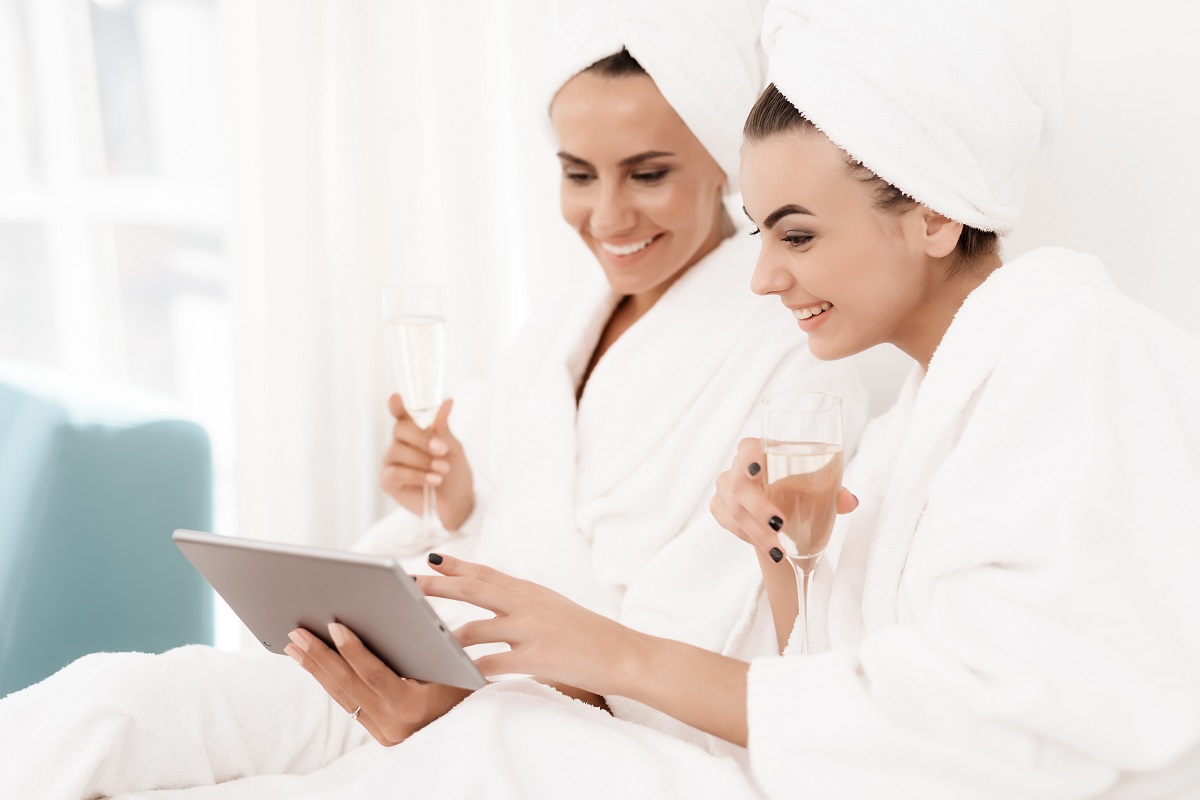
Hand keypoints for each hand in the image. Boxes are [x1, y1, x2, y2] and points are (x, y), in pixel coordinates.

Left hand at [284, 624, 471, 746]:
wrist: (473, 730)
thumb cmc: (468, 688)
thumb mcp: (452, 666)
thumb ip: (423, 646)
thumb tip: (392, 613)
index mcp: (413, 707)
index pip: (375, 675)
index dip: (353, 650)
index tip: (333, 626)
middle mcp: (393, 725)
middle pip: (348, 686)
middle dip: (319, 657)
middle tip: (297, 632)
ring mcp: (383, 731)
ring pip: (342, 695)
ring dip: (316, 668)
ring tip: (294, 645)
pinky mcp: (377, 731)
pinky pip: (347, 702)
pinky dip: (329, 680)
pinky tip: (313, 663)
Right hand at [381, 393, 473, 529]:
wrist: (457, 503)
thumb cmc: (454, 473)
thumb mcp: (454, 449)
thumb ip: (444, 429)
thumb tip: (446, 403)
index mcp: (414, 431)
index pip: (401, 415)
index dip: (396, 406)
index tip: (395, 398)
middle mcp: (399, 443)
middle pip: (399, 429)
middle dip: (421, 438)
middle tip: (442, 449)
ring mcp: (391, 462)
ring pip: (398, 451)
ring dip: (423, 460)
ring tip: (443, 470)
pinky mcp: (388, 481)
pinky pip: (396, 472)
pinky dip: (417, 475)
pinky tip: (433, 480)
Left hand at [417, 554, 636, 696]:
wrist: (626, 654)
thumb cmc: (590, 636)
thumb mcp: (555, 608)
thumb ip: (524, 604)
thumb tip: (495, 603)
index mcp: (531, 591)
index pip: (487, 573)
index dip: (456, 565)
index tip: (430, 560)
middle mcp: (528, 603)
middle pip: (473, 589)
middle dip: (438, 586)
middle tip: (409, 584)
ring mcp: (531, 629)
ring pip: (473, 629)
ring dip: (445, 637)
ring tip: (419, 641)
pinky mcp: (536, 656)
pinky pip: (491, 664)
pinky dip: (470, 671)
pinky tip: (455, 677)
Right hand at [710, 437, 857, 556]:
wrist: (781, 500)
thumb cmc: (800, 483)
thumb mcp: (819, 485)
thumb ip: (835, 492)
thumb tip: (850, 502)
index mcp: (762, 451)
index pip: (747, 447)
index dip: (749, 457)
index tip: (758, 469)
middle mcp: (738, 467)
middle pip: (739, 485)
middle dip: (758, 507)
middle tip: (780, 524)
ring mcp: (725, 487)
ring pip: (733, 510)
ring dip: (756, 532)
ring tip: (778, 550)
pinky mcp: (719, 506)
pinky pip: (727, 522)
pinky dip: (746, 535)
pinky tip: (765, 545)